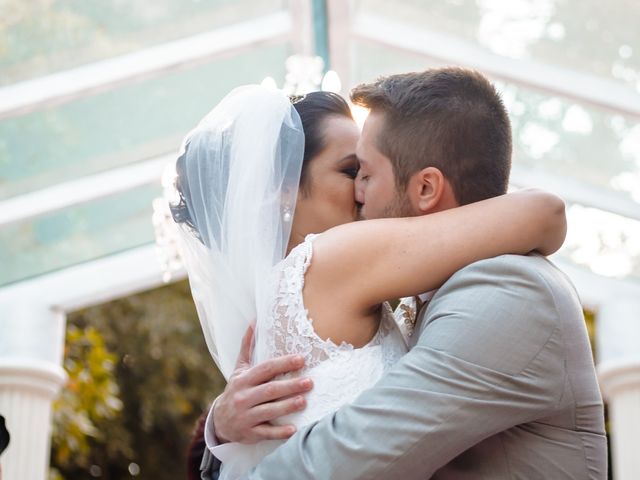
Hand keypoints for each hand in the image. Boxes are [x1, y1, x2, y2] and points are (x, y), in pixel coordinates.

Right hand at [213, 325, 312, 443]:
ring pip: (269, 411)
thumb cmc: (237, 390)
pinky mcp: (250, 433)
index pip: (265, 369)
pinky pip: (266, 432)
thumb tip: (255, 321)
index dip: (283, 363)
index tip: (301, 359)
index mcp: (244, 379)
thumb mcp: (240, 368)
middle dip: (290, 386)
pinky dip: (279, 432)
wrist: (220, 421)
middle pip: (270, 390)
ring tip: (304, 401)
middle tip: (310, 382)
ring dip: (287, 406)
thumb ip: (248, 346)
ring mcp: (246, 416)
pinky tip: (294, 429)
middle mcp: (244, 397)